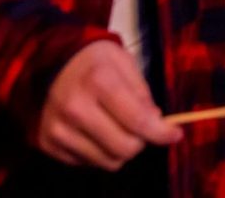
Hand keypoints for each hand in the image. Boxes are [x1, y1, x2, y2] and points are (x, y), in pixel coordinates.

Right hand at [38, 41, 180, 170]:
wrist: (50, 63)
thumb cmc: (95, 61)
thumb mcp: (125, 63)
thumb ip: (143, 93)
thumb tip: (156, 124)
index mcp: (98, 81)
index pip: (138, 121)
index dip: (162, 132)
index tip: (175, 134)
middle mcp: (75, 108)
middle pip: (124, 148)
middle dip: (140, 141)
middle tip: (140, 128)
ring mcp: (58, 129)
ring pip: (107, 162)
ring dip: (119, 150)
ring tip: (115, 127)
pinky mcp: (48, 144)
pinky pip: (88, 163)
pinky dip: (98, 152)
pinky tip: (94, 131)